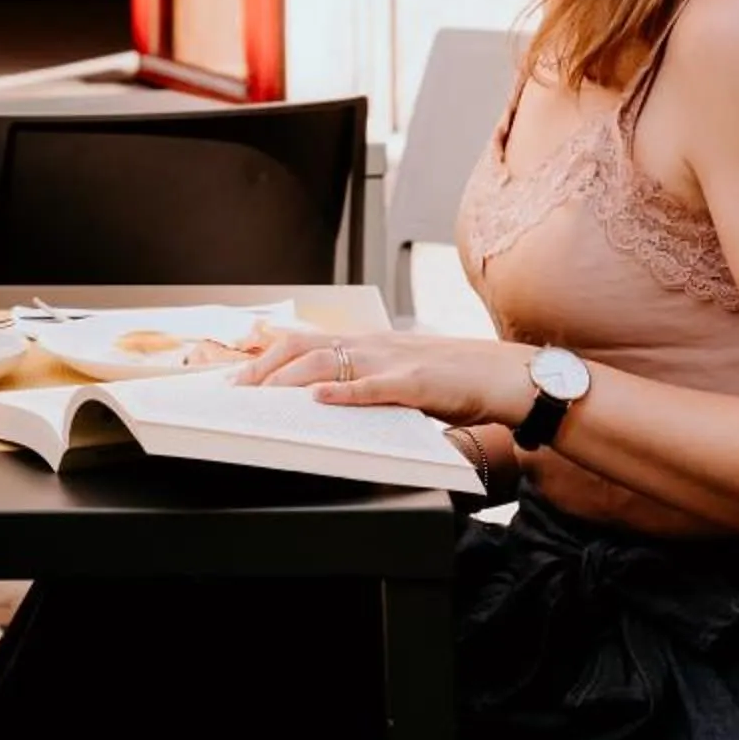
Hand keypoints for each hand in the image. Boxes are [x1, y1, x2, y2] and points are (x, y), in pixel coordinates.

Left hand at [234, 327, 540, 429]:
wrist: (504, 375)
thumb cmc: (454, 379)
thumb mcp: (400, 375)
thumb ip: (367, 381)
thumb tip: (328, 397)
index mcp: (369, 344)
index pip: (307, 340)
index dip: (268, 352)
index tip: (236, 368)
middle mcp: (374, 345)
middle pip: (306, 348)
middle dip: (264, 367)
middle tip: (234, 389)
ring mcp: (394, 361)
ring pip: (332, 363)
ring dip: (290, 379)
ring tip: (260, 395)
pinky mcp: (418, 383)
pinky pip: (375, 387)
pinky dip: (345, 392)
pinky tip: (321, 399)